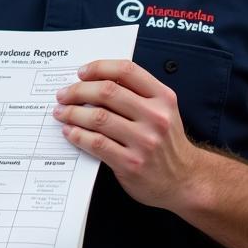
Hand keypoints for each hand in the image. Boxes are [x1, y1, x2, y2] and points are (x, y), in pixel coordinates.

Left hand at [52, 60, 202, 209]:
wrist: (185, 180)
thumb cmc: (165, 141)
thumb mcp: (162, 110)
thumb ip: (136, 93)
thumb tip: (93, 80)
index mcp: (163, 98)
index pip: (126, 71)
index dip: (99, 67)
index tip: (81, 72)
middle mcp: (156, 117)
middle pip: (107, 92)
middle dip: (78, 91)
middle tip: (63, 95)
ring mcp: (144, 141)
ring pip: (98, 117)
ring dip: (72, 113)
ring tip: (61, 112)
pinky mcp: (131, 163)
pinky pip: (96, 143)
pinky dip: (77, 135)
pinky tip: (70, 132)